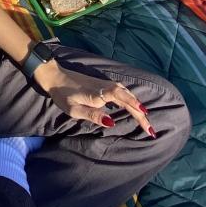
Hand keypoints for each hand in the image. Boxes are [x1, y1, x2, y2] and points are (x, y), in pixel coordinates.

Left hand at [34, 63, 154, 135]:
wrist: (54, 76)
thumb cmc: (62, 94)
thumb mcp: (74, 109)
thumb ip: (93, 115)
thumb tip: (112, 123)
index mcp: (99, 94)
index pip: (122, 98)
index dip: (135, 107)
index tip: (145, 116)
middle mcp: (105, 87)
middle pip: (128, 98)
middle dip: (141, 113)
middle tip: (150, 129)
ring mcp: (105, 84)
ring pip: (126, 94)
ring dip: (137, 106)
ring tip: (146, 120)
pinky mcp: (102, 84)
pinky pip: (122, 92)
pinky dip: (131, 99)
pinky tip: (134, 106)